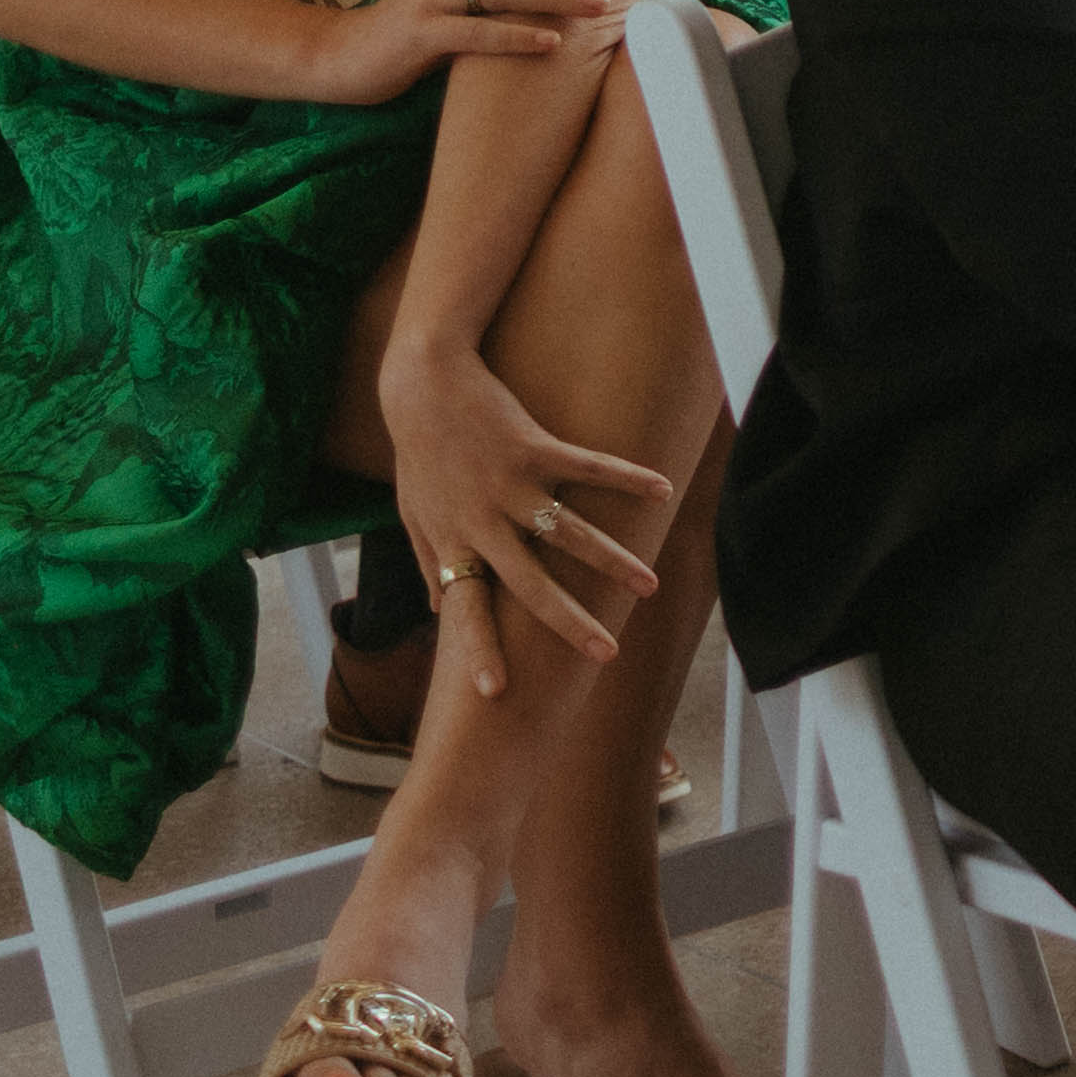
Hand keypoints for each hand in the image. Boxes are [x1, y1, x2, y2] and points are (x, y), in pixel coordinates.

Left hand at [381, 343, 670, 681]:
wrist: (422, 384)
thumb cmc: (420, 451)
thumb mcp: (413, 512)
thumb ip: (432, 559)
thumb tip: (439, 606)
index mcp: (452, 540)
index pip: (466, 608)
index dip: (480, 648)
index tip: (496, 692)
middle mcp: (482, 521)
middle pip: (530, 584)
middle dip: (570, 622)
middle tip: (605, 654)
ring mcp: (509, 484)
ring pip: (569, 534)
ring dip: (613, 562)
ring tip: (648, 586)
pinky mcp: (534, 446)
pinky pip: (589, 467)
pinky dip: (626, 477)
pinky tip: (661, 488)